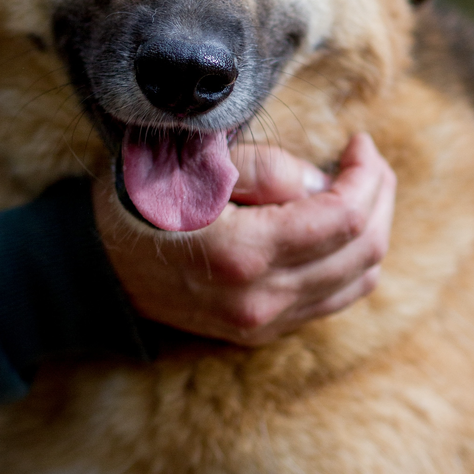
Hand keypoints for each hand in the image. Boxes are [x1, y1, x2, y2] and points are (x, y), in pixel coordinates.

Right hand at [93, 134, 395, 345]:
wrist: (95, 267)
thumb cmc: (141, 200)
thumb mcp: (191, 164)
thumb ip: (263, 169)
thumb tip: (320, 183)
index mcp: (243, 252)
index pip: (344, 217)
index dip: (366, 174)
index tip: (360, 141)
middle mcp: (260, 299)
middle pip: (363, 250)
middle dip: (379, 195)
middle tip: (367, 159)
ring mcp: (263, 323)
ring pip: (358, 281)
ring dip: (373, 230)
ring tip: (361, 187)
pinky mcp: (262, 333)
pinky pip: (334, 301)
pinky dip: (353, 262)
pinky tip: (341, 228)